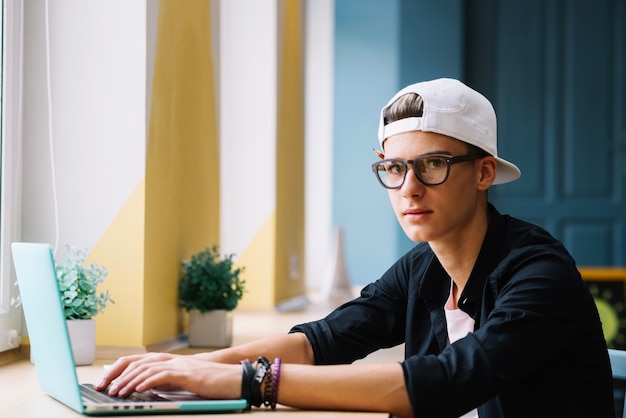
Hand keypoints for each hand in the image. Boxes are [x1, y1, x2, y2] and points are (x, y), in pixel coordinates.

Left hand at [95, 352, 241, 398]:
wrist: (231, 379)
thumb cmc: (208, 382)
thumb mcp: (180, 381)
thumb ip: (163, 381)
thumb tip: (142, 387)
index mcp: (166, 361)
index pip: (135, 360)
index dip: (117, 370)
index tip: (104, 382)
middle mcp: (170, 359)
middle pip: (136, 362)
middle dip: (117, 375)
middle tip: (103, 388)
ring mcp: (178, 365)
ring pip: (147, 368)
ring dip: (129, 380)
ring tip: (118, 392)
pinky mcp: (187, 373)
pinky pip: (164, 375)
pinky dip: (149, 381)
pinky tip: (139, 389)